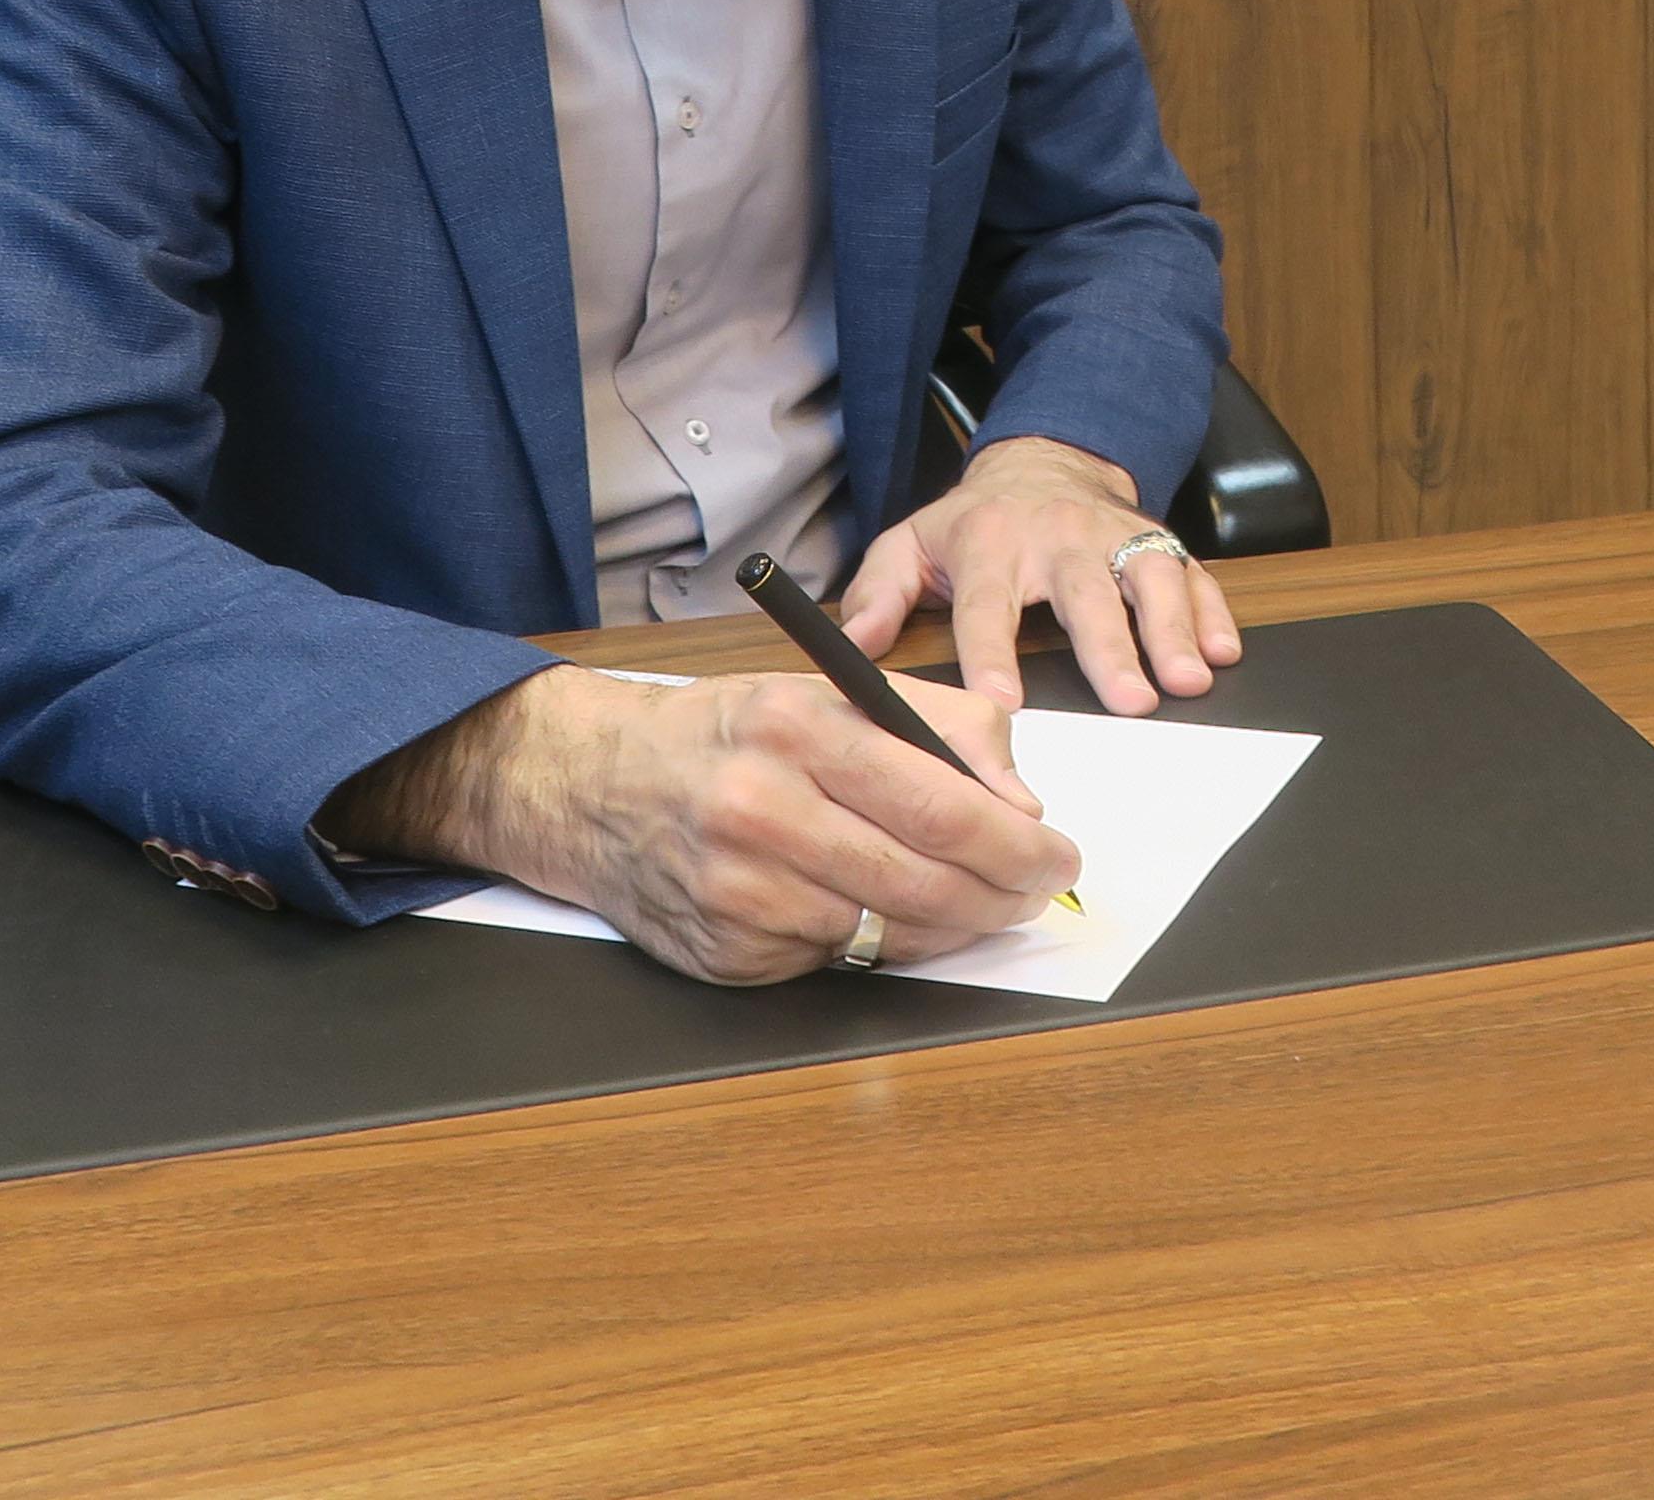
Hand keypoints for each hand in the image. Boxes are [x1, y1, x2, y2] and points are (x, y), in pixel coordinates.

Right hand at [338, 663, 1079, 986]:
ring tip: (977, 902)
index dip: (1021, 843)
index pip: (944, 805)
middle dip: (1005, 894)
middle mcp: (762, 812)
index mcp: (796, 729)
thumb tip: (1020, 800)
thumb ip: (938, 726)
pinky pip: (839, 961)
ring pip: (892, 933)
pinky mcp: (728, 954)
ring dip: (953, 925)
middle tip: (1038, 891)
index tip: (1060, 854)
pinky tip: (879, 912)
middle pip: (929, 880)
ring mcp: (741, 893)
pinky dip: (877, 943)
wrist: (592, 786)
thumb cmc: (726, 734)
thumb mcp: (823, 692)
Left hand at [837, 433, 1242, 718]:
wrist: (1044, 462)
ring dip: (1174, 630)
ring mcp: (1115, 537)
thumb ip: (879, 594)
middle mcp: (1057, 538)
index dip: (994, 654)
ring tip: (1189, 680)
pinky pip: (1193, 572)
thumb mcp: (912, 546)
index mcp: (990, 546)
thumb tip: (855, 647)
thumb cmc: (975, 524)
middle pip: (1086, 594)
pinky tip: (1224, 650)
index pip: (988, 605)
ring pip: (1150, 577)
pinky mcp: (1159, 541)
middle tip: (1130, 702)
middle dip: (1111, 648)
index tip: (1003, 702)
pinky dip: (1212, 610)